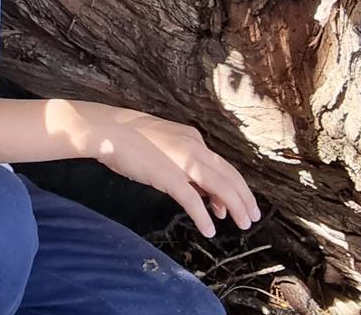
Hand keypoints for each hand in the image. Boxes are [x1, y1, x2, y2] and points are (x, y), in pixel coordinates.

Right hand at [92, 109, 259, 236]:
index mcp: (193, 139)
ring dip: (234, 207)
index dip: (234, 186)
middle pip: (229, 176)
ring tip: (240, 224)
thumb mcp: (164, 143)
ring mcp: (184, 162)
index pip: (222, 165)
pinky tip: (208, 230)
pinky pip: (193, 201)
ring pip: (220, 188)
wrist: (109, 130)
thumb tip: (196, 186)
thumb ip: (182, 161)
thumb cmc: (129, 137)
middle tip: (251, 216)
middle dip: (244, 198)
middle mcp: (195, 149)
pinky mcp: (170, 177)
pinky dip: (203, 217)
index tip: (236, 203)